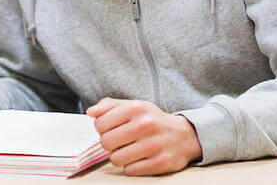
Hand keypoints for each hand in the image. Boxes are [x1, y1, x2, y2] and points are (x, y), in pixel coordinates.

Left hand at [86, 98, 201, 175]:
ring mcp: (154, 145)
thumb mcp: (134, 106)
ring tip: (130, 150)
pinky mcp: (160, 163)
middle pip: (106, 142)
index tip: (111, 129)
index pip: (100, 124)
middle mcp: (145, 125)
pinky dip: (132, 167)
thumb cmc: (153, 120)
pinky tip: (140, 159)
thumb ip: (109, 105)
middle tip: (120, 142)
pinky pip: (130, 171)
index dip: (102, 129)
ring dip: (120, 157)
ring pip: (116, 159)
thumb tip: (90, 112)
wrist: (185, 136)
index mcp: (136, 108)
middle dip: (110, 144)